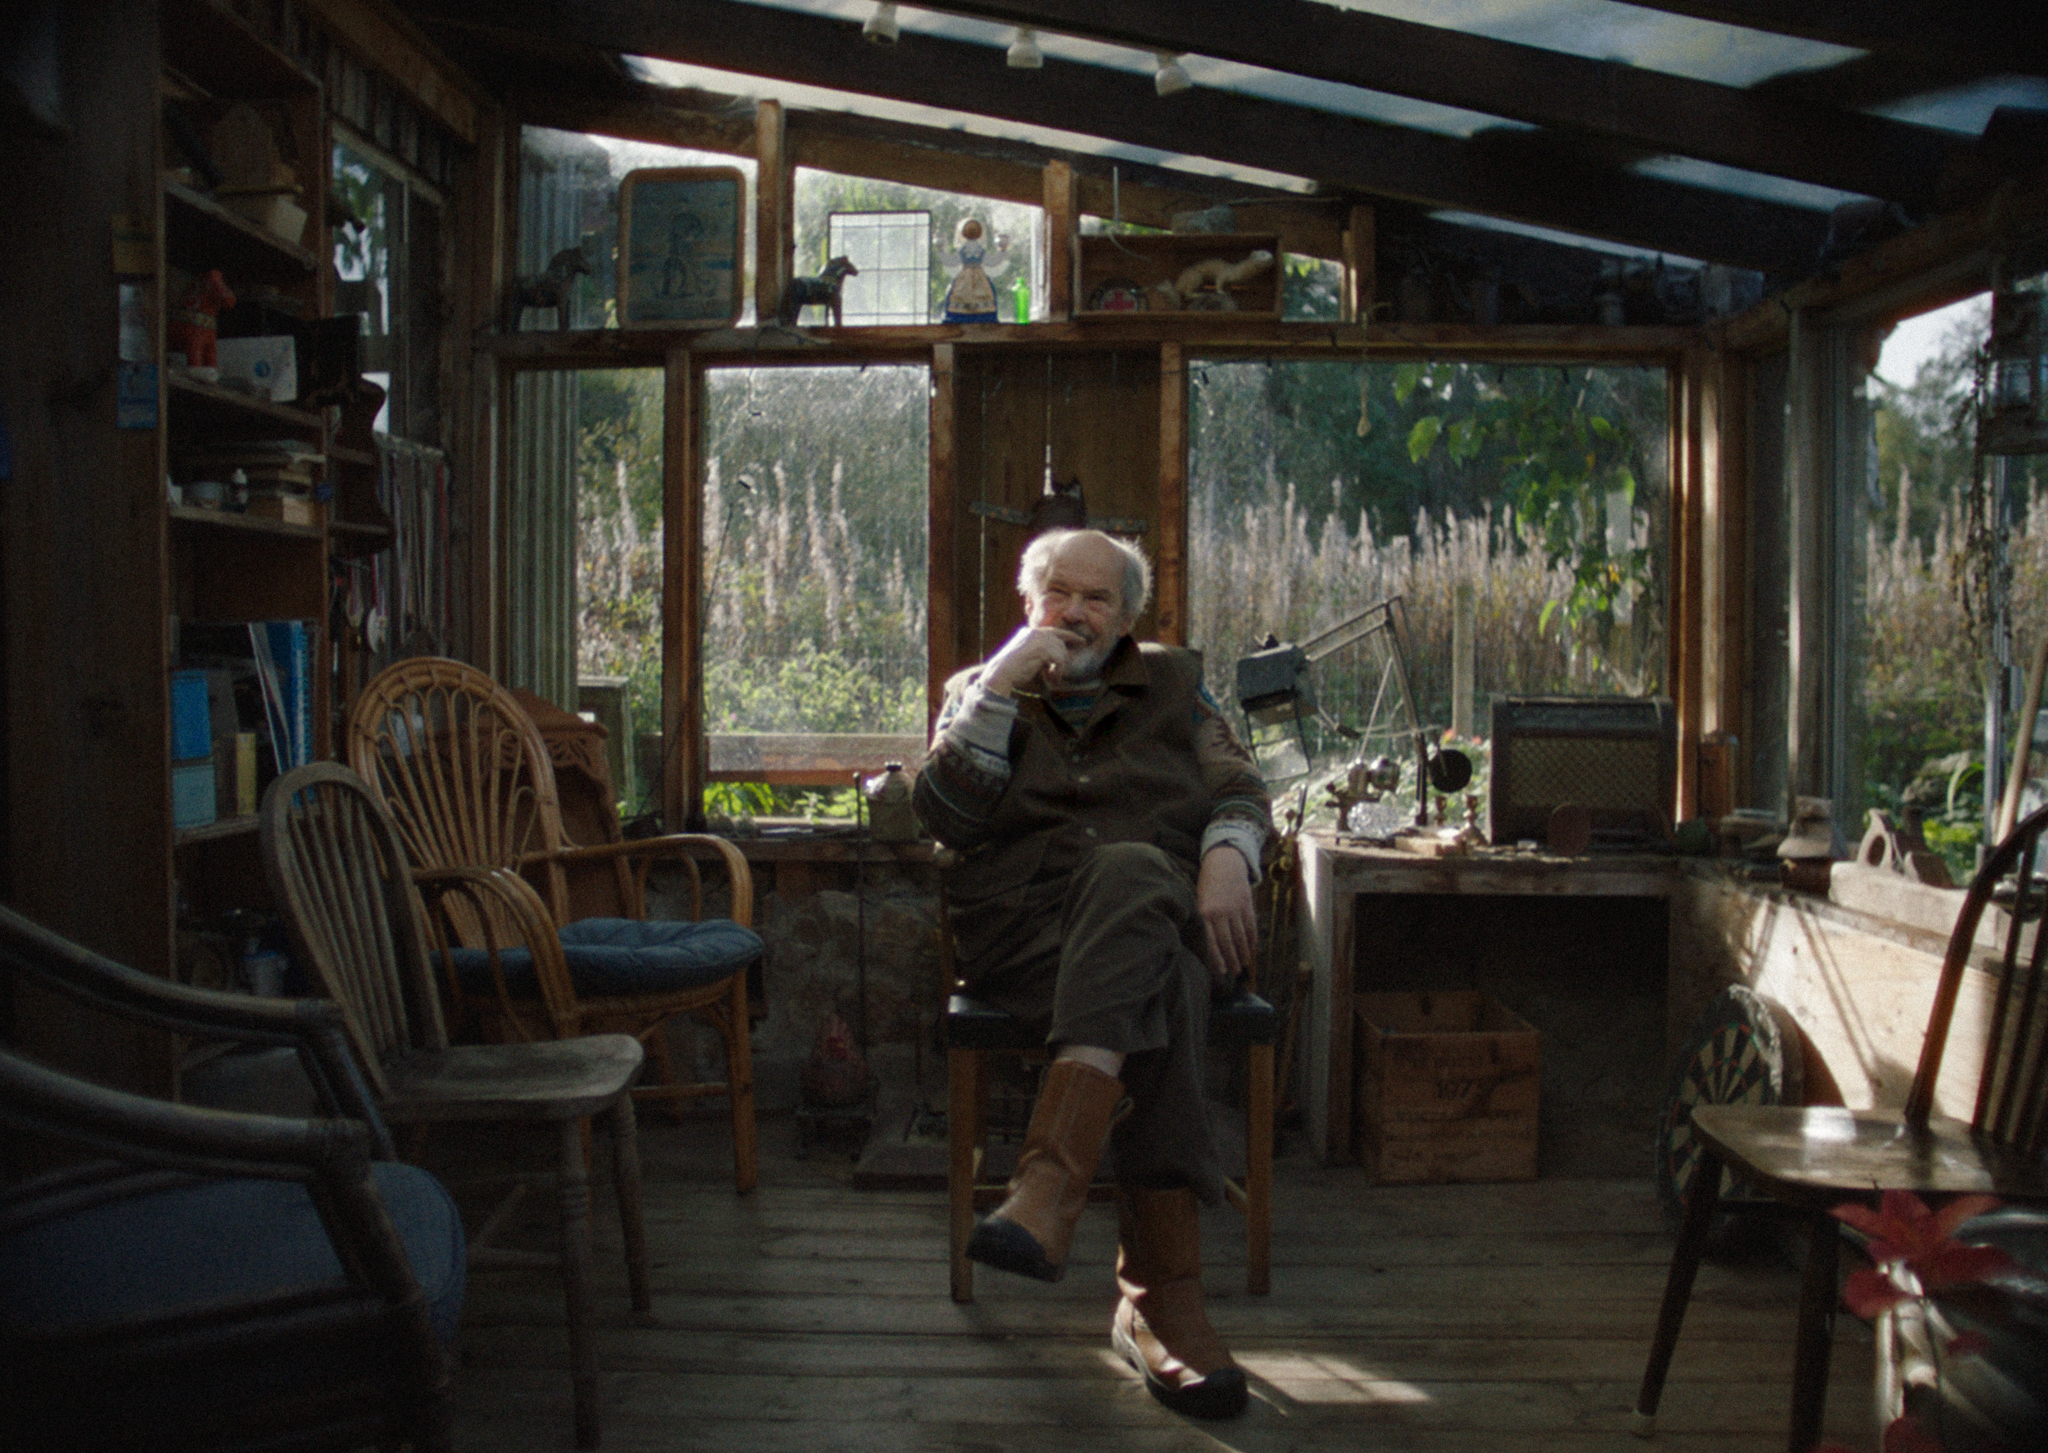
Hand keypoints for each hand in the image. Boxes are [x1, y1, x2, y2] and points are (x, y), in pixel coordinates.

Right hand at [981, 623, 1084, 696]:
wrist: (1000, 673)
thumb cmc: (1011, 670)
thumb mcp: (1027, 656)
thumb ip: (1041, 652)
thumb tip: (1060, 657)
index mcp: (1030, 632)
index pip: (1055, 631)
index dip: (1070, 636)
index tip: (1082, 642)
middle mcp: (1036, 632)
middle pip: (1061, 644)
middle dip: (1062, 660)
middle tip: (1055, 675)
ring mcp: (1039, 639)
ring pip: (1062, 653)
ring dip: (1059, 669)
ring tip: (1050, 678)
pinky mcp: (1043, 648)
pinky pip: (1060, 661)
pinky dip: (1057, 672)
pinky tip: (1050, 679)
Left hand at [1197, 845, 1256, 985]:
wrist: (1224, 862)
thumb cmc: (1206, 884)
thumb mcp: (1198, 900)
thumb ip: (1202, 921)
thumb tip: (1204, 945)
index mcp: (1205, 912)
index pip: (1211, 941)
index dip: (1217, 959)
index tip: (1221, 972)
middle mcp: (1221, 912)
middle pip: (1228, 942)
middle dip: (1232, 960)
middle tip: (1234, 973)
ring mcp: (1235, 909)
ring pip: (1241, 937)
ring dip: (1243, 953)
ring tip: (1243, 965)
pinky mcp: (1247, 905)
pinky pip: (1251, 927)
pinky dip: (1252, 940)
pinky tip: (1251, 950)